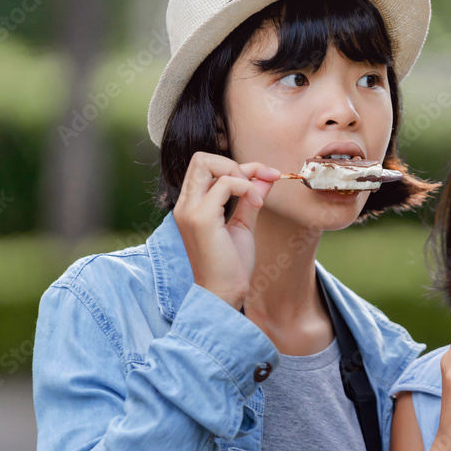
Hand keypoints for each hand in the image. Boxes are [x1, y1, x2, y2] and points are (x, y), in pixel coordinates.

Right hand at [173, 152, 279, 308]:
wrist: (225, 294)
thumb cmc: (231, 265)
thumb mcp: (243, 224)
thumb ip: (250, 199)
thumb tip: (265, 177)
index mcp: (191, 205)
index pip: (206, 166)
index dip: (237, 166)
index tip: (265, 176)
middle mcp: (185, 205)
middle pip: (202, 157)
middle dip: (235, 163)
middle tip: (259, 182)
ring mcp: (190, 210)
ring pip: (208, 163)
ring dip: (239, 172)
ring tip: (256, 196)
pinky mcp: (201, 218)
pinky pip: (225, 184)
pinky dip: (246, 187)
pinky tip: (257, 204)